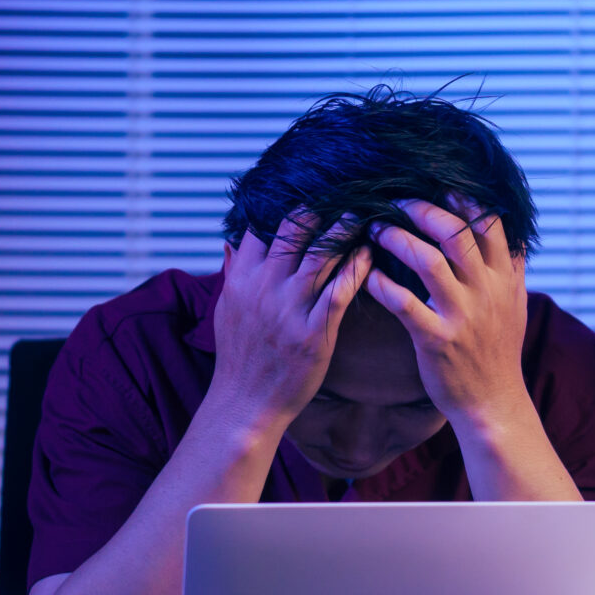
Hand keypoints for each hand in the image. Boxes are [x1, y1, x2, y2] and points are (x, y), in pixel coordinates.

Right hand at [205, 212, 369, 430]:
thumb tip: (230, 241)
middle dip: (319, 207)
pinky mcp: (313, 332)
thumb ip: (231, 272)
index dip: (283, 204)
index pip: (261, 226)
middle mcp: (263, 289)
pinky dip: (357, 268)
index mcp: (241, 280)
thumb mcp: (224, 310)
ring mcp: (289, 310)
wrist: (245, 403)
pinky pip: (340, 291)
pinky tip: (369, 253)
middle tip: (342, 193)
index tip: (307, 191)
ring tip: (363, 213)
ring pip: (320, 254)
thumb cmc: (238, 357)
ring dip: (344, 229)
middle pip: (293, 230)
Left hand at [365, 197, 534, 435]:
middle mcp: (486, 292)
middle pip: (457, 233)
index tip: (436, 182)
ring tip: (376, 230)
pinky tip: (367, 275)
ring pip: (428, 261)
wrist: (493, 402)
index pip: (489, 222)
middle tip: (396, 201)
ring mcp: (462, 316)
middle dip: (423, 209)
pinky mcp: (436, 340)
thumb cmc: (497, 348)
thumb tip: (509, 227)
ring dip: (397, 239)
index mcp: (504, 278)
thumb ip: (510, 265)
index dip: (462, 197)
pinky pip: (404, 304)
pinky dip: (382, 284)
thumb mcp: (514, 303)